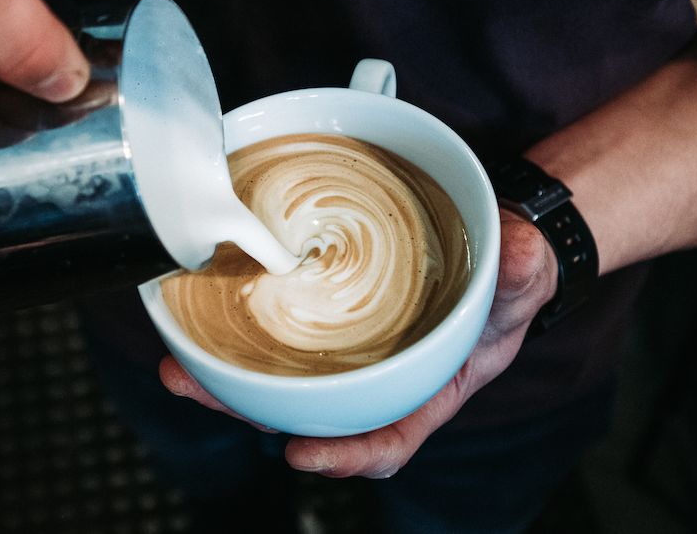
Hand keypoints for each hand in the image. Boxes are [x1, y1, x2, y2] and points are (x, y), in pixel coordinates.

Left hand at [160, 212, 557, 477]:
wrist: (489, 240)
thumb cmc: (505, 276)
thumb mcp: (523, 276)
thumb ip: (522, 271)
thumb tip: (520, 254)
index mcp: (426, 386)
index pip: (386, 437)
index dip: (344, 455)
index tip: (300, 456)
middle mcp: (375, 375)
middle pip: (306, 409)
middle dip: (245, 405)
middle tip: (187, 384)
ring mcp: (343, 348)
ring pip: (277, 375)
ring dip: (222, 375)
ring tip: (173, 363)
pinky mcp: (321, 313)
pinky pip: (274, 330)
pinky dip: (235, 328)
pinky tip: (195, 316)